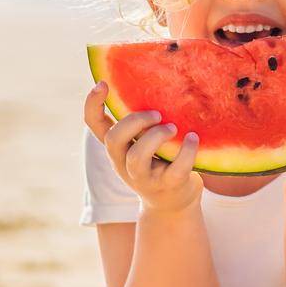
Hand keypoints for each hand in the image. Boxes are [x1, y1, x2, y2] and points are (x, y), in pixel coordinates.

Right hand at [85, 81, 201, 212]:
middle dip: (134, 122)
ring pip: (138, 157)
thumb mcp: (144, 142)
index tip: (103, 83)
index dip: (92, 104)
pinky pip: (176, 169)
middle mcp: (124, 162)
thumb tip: (155, 83)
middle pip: (114, 139)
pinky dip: (186, 151)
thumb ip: (142, 123)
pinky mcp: (168, 186)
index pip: (94, 125)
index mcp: (117, 147)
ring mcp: (144, 178)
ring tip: (174, 128)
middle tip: (156, 114)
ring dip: (156, 137)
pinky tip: (193, 138)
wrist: (173, 203)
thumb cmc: (160, 162)